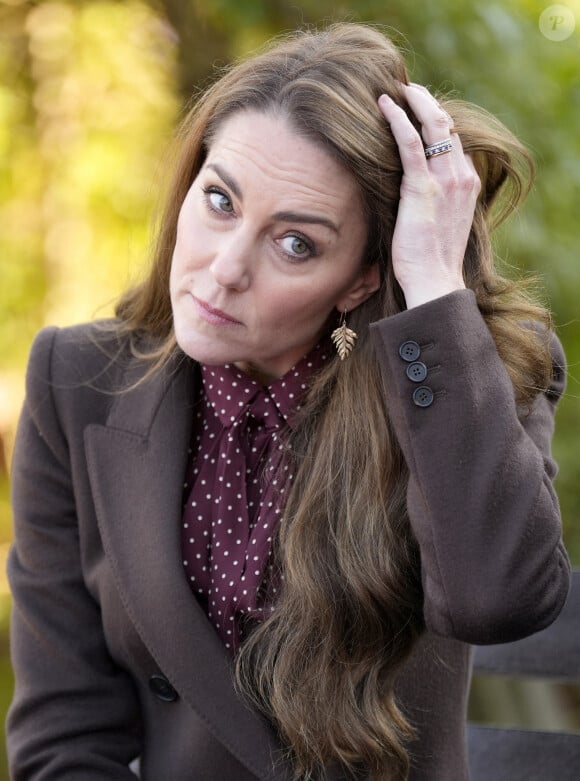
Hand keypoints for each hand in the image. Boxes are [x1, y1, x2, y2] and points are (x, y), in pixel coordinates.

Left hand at [378, 84, 480, 308]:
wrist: (435, 280)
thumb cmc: (432, 259)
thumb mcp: (441, 222)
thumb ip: (438, 199)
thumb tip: (419, 189)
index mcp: (467, 183)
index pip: (454, 141)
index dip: (437, 123)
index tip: (419, 113)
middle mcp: (461, 176)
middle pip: (447, 125)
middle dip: (428, 102)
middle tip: (409, 89)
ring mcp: (445, 180)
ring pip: (434, 125)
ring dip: (415, 101)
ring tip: (397, 90)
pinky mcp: (421, 187)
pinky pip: (411, 142)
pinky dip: (398, 119)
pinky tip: (385, 104)